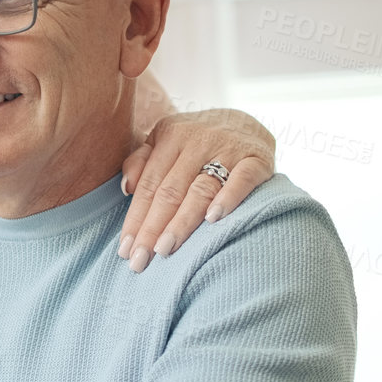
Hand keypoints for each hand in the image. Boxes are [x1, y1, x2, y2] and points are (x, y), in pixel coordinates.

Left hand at [118, 109, 275, 271]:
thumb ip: (141, 161)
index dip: (135, 219)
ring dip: (182, 222)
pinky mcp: (257, 158)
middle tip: (139, 260)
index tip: (124, 250)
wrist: (248, 121)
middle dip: (152, 229)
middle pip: (170, 191)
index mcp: (170, 136)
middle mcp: (197, 140)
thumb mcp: (165, 141)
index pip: (148, 185)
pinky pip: (242, 179)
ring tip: (165, 249)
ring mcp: (228, 148)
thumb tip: (126, 188)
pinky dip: (228, 198)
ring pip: (201, 189)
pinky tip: (213, 220)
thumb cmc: (196, 142)